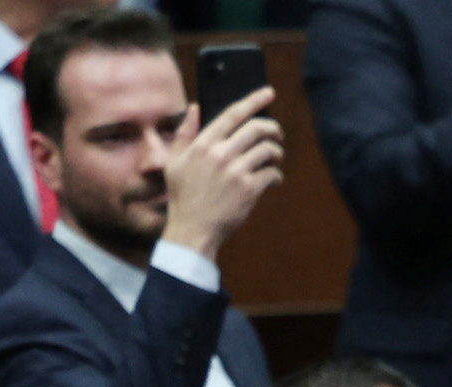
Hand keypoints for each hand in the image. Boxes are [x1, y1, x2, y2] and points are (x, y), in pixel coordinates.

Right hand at [166, 82, 287, 258]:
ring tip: (275, 158)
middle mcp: (220, 154)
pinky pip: (272, 173)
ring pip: (268, 150)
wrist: (192, 230)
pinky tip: (274, 180)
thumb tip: (195, 107)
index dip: (254, 100)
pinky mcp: (249, 190)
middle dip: (273, 128)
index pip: (233, 114)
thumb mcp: (174, 162)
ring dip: (277, 152)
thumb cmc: (182, 196)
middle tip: (277, 133)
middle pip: (256, 129)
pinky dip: (277, 175)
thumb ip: (185, 133)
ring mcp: (236, 172)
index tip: (269, 92)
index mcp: (203, 144)